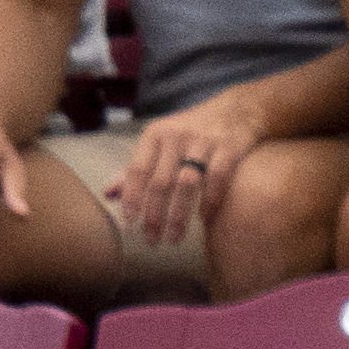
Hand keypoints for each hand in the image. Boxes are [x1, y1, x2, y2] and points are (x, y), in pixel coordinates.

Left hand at [102, 91, 265, 247]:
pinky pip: (217, 178)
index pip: (136, 170)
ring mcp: (204, 140)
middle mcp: (177, 136)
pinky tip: (204, 219)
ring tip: (173, 239)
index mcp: (155, 134)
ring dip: (178, 215)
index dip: (131, 198)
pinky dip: (209, 201)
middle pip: (160, 182)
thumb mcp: (161, 141)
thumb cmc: (191, 130)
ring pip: (186, 184)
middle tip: (151, 240)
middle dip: (153, 216)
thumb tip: (108, 193)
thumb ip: (137, 166)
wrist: (240, 107)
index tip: (129, 224)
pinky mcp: (230, 146)